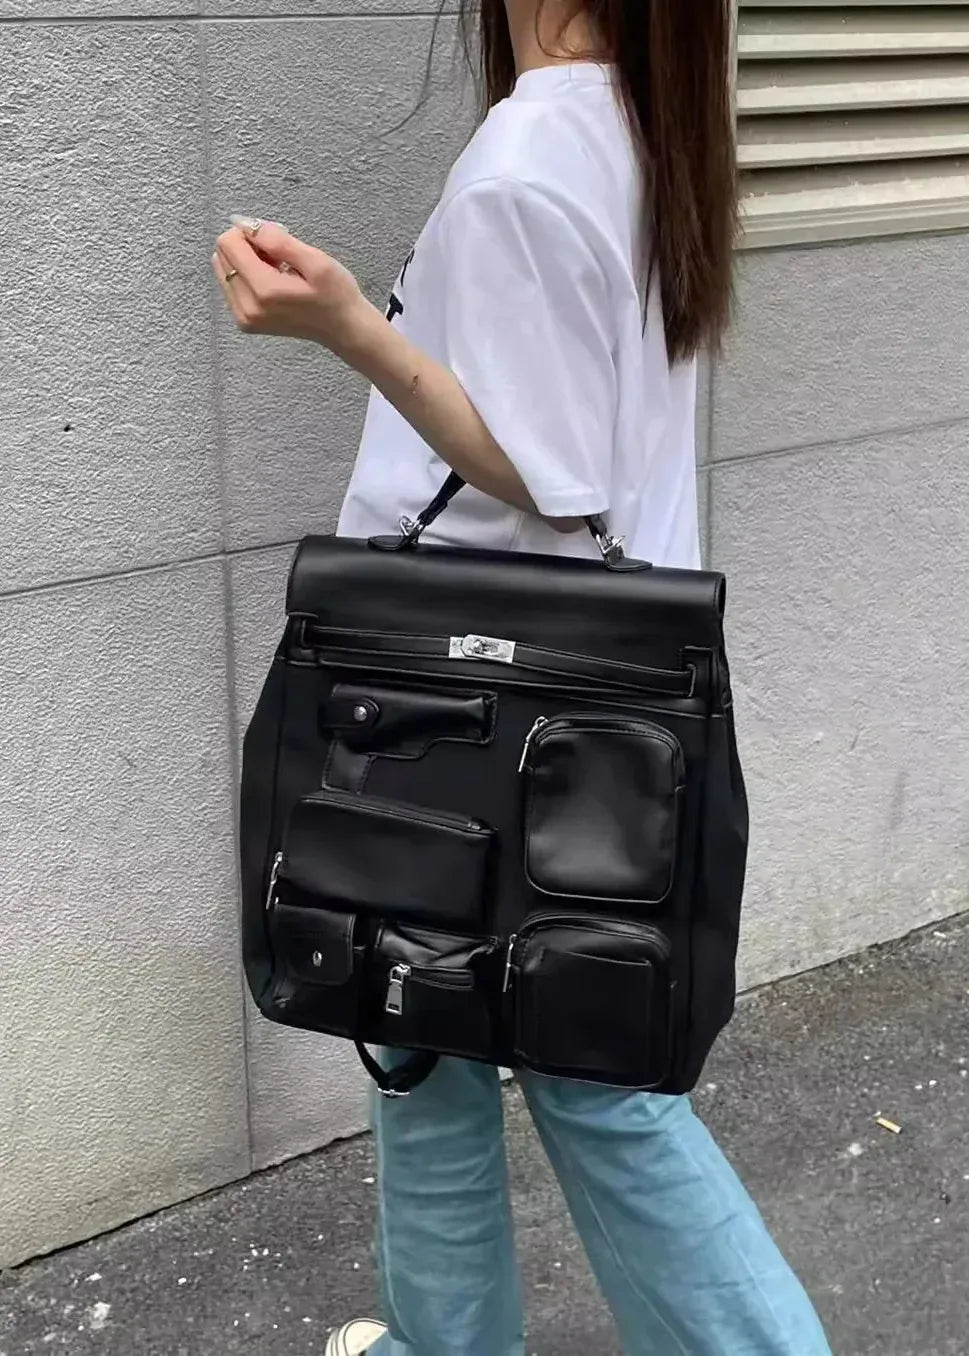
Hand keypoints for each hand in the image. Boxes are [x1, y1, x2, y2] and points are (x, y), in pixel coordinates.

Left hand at [212, 220, 371, 356]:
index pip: (229, 244)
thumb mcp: (316, 261)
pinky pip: (231, 286)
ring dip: (246, 261)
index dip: (249, 232)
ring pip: (224, 270)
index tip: (274, 238)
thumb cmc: (336, 294)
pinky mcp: (245, 322)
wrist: (343, 328)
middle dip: (247, 247)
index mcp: (264, 290)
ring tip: (276, 269)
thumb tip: (247, 226)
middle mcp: (248, 307)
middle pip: (222, 256)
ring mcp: (245, 318)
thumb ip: (279, 241)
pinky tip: (271, 281)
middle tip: (278, 256)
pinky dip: (247, 276)